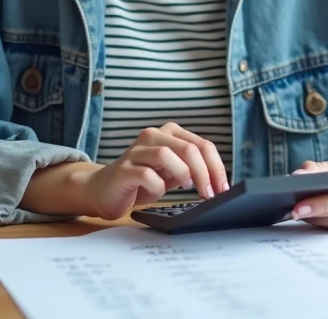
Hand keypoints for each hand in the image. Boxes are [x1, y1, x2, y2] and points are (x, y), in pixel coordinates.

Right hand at [82, 123, 229, 219]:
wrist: (105, 190)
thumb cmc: (143, 180)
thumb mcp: (173, 173)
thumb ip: (192, 170)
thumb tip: (219, 183)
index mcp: (169, 133)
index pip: (203, 145)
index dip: (216, 168)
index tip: (222, 188)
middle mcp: (153, 136)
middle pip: (189, 148)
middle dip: (205, 173)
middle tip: (210, 194)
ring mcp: (136, 151)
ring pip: (166, 154)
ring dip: (183, 174)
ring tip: (187, 188)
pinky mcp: (123, 169)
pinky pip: (146, 174)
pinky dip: (157, 186)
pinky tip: (157, 192)